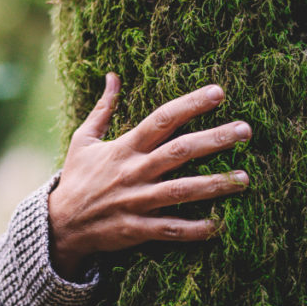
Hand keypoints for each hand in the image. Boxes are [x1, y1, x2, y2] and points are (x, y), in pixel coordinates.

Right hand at [48, 73, 251, 279]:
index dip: (190, 105)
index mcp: (125, 148)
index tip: (218, 93)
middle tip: (246, 130)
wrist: (60, 224)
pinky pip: (170, 229)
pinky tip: (219, 225)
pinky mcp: (137, 229)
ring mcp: (137, 201)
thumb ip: (103, 109)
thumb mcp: (84, 140)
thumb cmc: (78, 179)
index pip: (162, 119)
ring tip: (245, 178)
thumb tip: (113, 76)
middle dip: (215, 139)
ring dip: (214, 184)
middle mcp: (134, 172)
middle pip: (180, 151)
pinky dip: (194, 229)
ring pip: (182, 191)